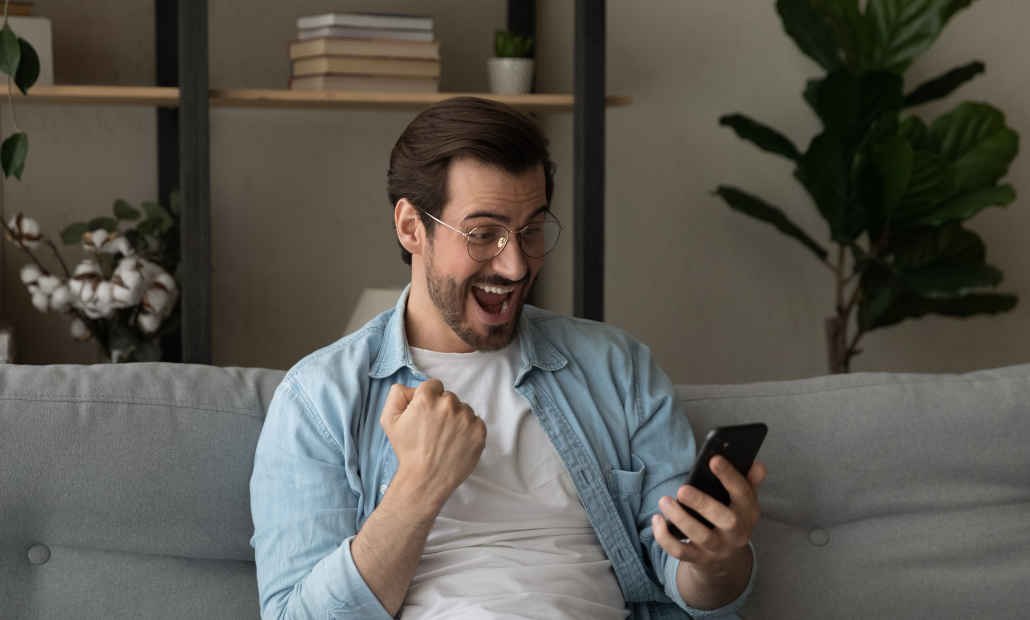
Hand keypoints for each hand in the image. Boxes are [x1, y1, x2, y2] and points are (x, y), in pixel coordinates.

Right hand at [380, 379, 486, 517]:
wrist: (426, 479)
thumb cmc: (407, 451)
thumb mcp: (389, 421)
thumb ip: (397, 395)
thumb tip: (411, 388)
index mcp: (427, 398)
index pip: (433, 385)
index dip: (428, 398)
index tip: (426, 413)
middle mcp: (448, 404)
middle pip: (449, 397)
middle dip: (442, 409)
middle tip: (434, 429)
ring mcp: (466, 418)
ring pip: (463, 409)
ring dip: (456, 419)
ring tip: (445, 438)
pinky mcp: (479, 431)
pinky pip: (475, 422)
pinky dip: (468, 430)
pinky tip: (456, 442)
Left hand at [652, 456, 766, 575]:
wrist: (725, 559)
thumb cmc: (731, 518)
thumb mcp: (742, 501)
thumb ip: (748, 481)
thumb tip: (757, 465)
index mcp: (748, 512)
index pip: (743, 493)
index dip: (730, 476)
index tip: (713, 459)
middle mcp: (737, 533)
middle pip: (725, 520)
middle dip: (702, 503)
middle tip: (682, 489)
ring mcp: (718, 548)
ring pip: (700, 536)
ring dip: (680, 518)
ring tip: (664, 501)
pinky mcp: (699, 559)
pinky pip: (680, 552)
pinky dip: (665, 537)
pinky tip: (657, 519)